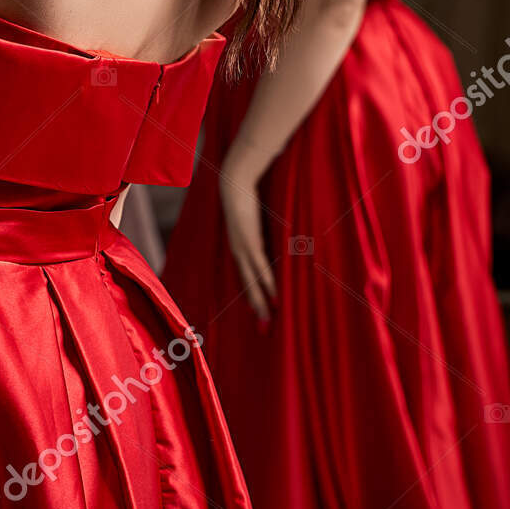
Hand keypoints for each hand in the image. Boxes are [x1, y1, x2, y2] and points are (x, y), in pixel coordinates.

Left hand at [218, 148, 276, 322]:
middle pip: (247, 284)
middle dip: (255, 306)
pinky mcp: (250, 241)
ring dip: (261, 301)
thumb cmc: (244, 196)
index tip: (257, 311)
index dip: (252, 293)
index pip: (245, 275)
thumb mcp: (253, 218)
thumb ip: (261, 230)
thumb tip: (269, 236)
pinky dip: (267, 283)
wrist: (234, 182)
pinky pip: (260, 267)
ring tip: (268, 319)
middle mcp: (238, 250)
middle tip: (263, 326)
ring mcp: (243, 247)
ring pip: (252, 280)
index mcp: (238, 245)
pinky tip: (274, 297)